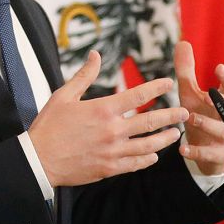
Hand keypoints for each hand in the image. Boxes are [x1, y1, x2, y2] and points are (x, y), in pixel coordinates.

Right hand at [28, 50, 187, 186]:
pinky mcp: (109, 168)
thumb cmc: (49, 126)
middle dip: (171, 116)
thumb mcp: (64, 96)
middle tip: (185, 112)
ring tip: (175, 134)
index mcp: (103, 109)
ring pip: (147, 145)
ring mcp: (113, 151)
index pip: (138, 95)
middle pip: (150, 122)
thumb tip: (95, 55)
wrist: (38, 160)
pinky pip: (135, 163)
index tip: (168, 83)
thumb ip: (84, 76)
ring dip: (164, 139)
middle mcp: (112, 130)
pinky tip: (154, 155)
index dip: (156, 87)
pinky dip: (147, 159)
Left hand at [173, 40, 223, 172]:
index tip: (218, 67)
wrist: (203, 152)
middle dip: (221, 103)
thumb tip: (183, 42)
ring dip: (207, 124)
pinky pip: (208, 154)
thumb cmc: (199, 116)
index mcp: (223, 103)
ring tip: (190, 118)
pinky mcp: (216, 156)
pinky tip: (182, 149)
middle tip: (208, 95)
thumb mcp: (190, 94)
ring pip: (222, 131)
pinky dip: (196, 152)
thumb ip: (187, 71)